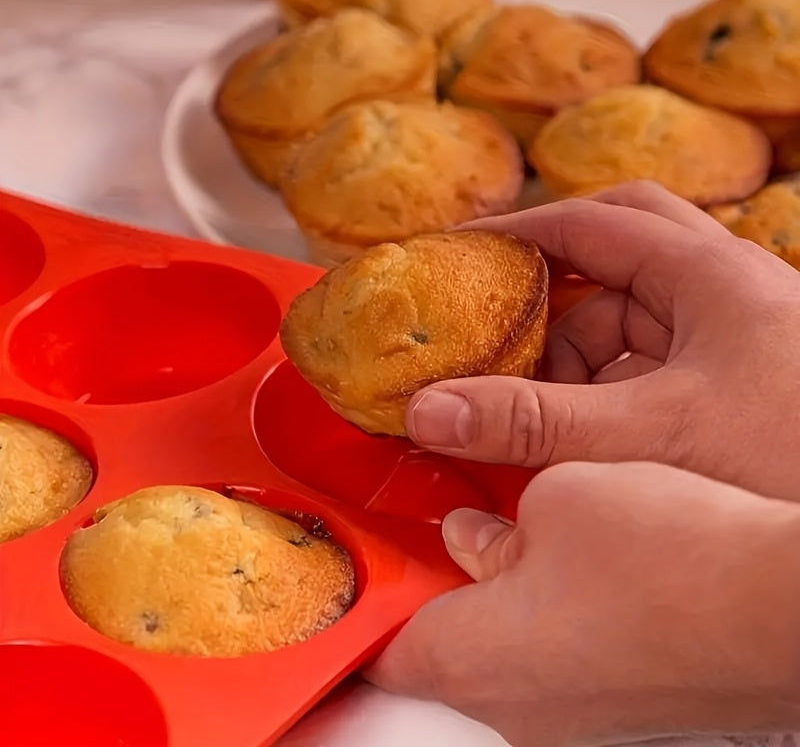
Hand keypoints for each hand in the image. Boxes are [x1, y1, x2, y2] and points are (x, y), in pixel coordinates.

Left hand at [367, 461, 799, 746]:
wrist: (782, 605)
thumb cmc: (672, 558)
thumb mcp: (555, 497)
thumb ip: (491, 526)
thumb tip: (474, 540)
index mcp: (472, 660)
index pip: (377, 651)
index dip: (357, 606)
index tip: (351, 572)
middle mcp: (513, 707)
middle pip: (435, 645)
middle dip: (429, 581)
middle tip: (430, 523)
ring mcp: (568, 713)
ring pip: (495, 646)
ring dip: (489, 590)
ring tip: (502, 525)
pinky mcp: (613, 702)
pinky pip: (547, 654)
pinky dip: (537, 608)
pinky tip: (565, 556)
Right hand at [404, 181, 799, 500]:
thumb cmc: (788, 465)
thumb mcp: (647, 437)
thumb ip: (535, 423)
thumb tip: (429, 410)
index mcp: (711, 276)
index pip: (593, 221)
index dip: (518, 232)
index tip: (460, 254)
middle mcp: (726, 290)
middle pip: (622, 243)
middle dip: (554, 275)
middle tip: (501, 309)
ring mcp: (734, 334)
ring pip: (634, 310)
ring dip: (577, 346)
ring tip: (534, 396)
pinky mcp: (736, 378)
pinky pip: (651, 359)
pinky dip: (606, 383)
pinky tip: (582, 428)